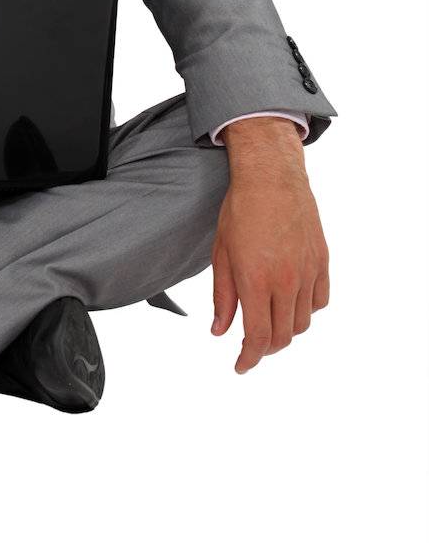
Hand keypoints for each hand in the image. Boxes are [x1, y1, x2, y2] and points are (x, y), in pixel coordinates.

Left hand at [210, 120, 329, 372]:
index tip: (240, 366)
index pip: (257, 337)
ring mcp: (308, 271)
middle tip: (251, 345)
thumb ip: (222, 296)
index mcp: (256, 279)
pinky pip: (320, 301)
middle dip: (265, 348)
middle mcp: (286, 280)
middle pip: (282, 336)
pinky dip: (306, 310)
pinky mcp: (322, 261)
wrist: (272, 176)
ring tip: (270, 321)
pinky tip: (292, 303)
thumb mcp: (221, 253)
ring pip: (302, 323)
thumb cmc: (240, 210)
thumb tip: (220, 330)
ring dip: (285, 331)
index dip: (249, 358)